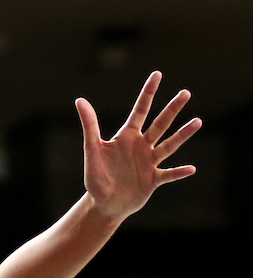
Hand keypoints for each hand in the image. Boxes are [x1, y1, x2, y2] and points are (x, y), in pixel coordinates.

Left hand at [77, 71, 201, 220]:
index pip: (140, 110)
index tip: (157, 74)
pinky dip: (178, 172)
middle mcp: (141, 146)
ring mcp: (149, 162)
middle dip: (172, 109)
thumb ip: (89, 126)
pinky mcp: (153, 180)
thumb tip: (80, 100)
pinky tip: (190, 169)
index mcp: (127, 137)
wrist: (103, 203)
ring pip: (169, 145)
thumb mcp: (92, 150)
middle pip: (160, 124)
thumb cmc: (96, 177)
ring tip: (197, 122)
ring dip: (182, 135)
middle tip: (185, 93)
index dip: (148, 93)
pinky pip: (168, 174)